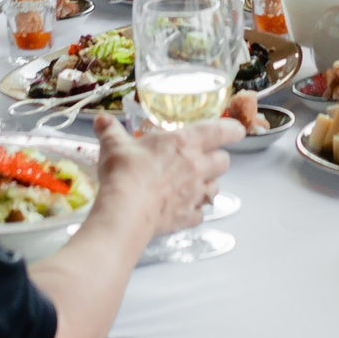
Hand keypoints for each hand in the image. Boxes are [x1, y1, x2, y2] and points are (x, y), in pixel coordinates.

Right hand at [90, 113, 241, 236]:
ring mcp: (195, 193)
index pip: (221, 131)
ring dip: (208, 186)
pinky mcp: (188, 216)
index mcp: (185, 143)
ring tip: (194, 186)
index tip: (238, 130)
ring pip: (216, 188)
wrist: (125, 212)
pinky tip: (182, 211)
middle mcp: (197, 167)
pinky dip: (193, 212)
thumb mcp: (114, 147)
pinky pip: (199, 214)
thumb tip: (101, 121)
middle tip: (204, 161)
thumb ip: (111, 132)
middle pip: (223, 162)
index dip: (233, 129)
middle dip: (217, 160)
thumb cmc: (124, 174)